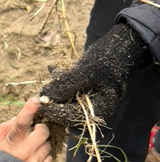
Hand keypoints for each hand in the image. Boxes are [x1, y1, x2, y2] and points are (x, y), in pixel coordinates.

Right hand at [0, 98, 51, 161]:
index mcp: (11, 143)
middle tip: (35, 130)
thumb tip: (17, 118)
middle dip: (41, 128)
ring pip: (47, 145)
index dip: (28, 110)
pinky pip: (49, 158)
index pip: (21, 122)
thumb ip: (4, 128)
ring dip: (42, 143)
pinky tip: (34, 158)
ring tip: (32, 148)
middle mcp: (25, 152)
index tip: (35, 100)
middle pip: (43, 132)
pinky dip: (44, 155)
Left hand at [35, 24, 150, 126]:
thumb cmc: (108, 59)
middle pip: (66, 109)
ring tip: (51, 72)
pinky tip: (53, 68)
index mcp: (98, 109)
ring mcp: (89, 99)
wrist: (123, 45)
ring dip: (56, 87)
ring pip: (65, 98)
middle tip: (42, 88)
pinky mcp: (85, 90)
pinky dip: (61, 80)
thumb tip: (43, 97)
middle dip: (53, 98)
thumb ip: (64, 86)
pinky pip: (69, 89)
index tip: (38, 103)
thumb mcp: (85, 72)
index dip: (53, 111)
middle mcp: (92, 108)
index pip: (69, 116)